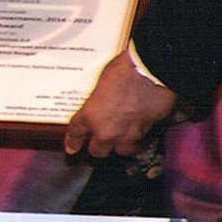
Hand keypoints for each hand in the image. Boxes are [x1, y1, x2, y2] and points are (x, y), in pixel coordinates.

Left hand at [63, 52, 177, 157]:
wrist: (150, 71)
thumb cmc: (125, 71)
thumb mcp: (101, 82)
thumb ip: (98, 100)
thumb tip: (100, 102)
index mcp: (91, 116)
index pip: (76, 135)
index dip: (72, 142)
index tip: (72, 147)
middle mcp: (108, 130)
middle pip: (97, 151)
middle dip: (97, 146)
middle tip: (98, 140)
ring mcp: (128, 135)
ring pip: (121, 150)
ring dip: (120, 144)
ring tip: (121, 136)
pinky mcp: (146, 132)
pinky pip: (141, 141)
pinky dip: (139, 137)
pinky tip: (139, 128)